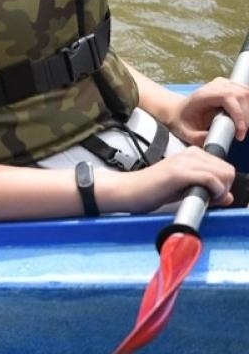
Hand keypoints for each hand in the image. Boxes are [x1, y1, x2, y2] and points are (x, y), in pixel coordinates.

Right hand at [99, 146, 237, 213]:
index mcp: (190, 155)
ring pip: (222, 173)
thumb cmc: (150, 190)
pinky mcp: (179, 172)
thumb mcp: (183, 188)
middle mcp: (189, 154)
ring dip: (220, 189)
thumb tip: (226, 196)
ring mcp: (184, 162)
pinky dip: (214, 191)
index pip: (223, 166)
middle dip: (225, 186)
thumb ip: (205, 189)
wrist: (128, 190)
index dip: (223, 183)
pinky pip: (211, 179)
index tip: (212, 195)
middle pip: (226, 169)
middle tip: (211, 198)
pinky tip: (204, 197)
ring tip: (207, 198)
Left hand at [170, 78, 248, 145]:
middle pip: (241, 95)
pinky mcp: (230, 86)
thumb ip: (196, 138)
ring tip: (242, 126)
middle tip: (241, 132)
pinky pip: (245, 93)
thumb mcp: (185, 132)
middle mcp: (215, 86)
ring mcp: (224, 84)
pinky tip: (244, 116)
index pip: (227, 97)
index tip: (240, 131)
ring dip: (248, 111)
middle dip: (245, 116)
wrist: (178, 110)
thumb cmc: (182, 121)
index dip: (238, 114)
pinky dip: (247, 105)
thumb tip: (212, 141)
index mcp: (203, 95)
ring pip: (246, 93)